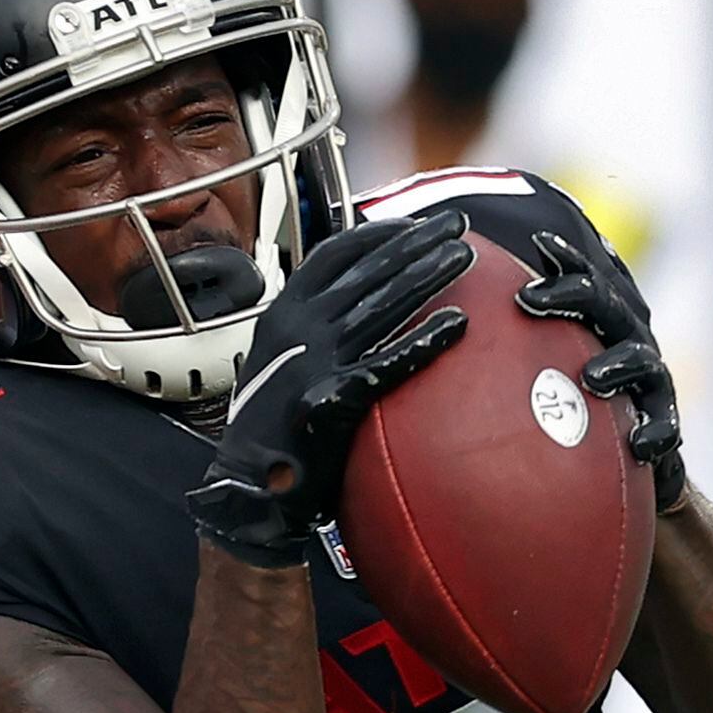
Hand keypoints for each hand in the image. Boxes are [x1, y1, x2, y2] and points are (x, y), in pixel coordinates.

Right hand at [186, 210, 480, 567]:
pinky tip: (460, 325)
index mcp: (283, 314)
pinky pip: (387, 364)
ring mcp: (311, 362)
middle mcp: (295, 329)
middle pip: (366, 271)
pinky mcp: (329, 401)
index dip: (378, 234)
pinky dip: (423, 342)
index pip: (335, 256)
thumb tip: (360, 307)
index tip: (415, 223)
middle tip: (458, 225)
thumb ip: (314, 332)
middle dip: (416, 241)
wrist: (245, 489)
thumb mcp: (282, 364)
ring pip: (380, 306)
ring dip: (427, 276)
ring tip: (467, 258)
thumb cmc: (273, 428)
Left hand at [515, 228, 686, 509]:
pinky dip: (656, 432)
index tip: (538, 242)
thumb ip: (513, 344)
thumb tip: (454, 319)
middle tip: (527, 297)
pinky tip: (638, 443)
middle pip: (608, 307)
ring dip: (620, 365)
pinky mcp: (664, 424)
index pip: (586, 279)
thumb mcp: (540, 370)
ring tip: (591, 377)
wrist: (626, 466)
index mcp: (601, 322)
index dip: (568, 259)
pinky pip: (666, 426)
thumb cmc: (571, 408)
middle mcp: (628, 342)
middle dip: (574, 295)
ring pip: (642, 362)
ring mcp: (649, 383)